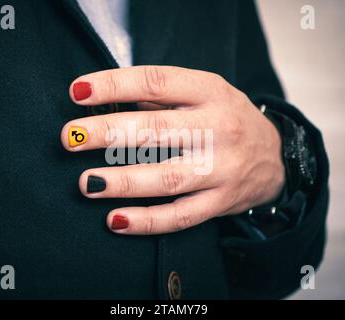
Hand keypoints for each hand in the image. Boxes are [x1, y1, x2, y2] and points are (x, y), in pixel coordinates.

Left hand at [61, 66, 284, 234]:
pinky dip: (147, 221)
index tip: (77, 92)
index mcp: (210, 92)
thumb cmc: (227, 118)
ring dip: (123, 182)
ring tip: (86, 184)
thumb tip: (105, 102)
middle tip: (70, 138)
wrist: (274, 156)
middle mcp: (219, 129)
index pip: (157, 83)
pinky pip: (181, 216)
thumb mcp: (206, 93)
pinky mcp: (221, 202)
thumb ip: (162, 97)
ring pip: (168, 177)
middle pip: (158, 130)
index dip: (115, 85)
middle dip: (109, 133)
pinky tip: (115, 221)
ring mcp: (222, 169)